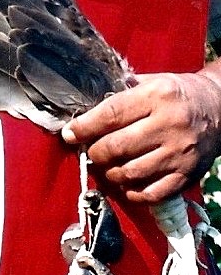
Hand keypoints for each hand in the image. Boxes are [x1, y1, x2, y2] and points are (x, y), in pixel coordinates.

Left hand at [61, 70, 220, 203]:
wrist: (220, 109)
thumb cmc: (177, 93)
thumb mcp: (152, 81)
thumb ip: (122, 92)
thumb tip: (85, 108)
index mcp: (157, 95)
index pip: (111, 114)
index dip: (85, 126)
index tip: (69, 134)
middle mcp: (169, 124)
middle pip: (118, 146)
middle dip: (95, 151)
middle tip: (90, 150)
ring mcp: (180, 153)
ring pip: (131, 172)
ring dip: (110, 173)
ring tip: (106, 165)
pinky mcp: (188, 175)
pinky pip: (152, 193)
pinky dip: (132, 192)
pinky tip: (126, 182)